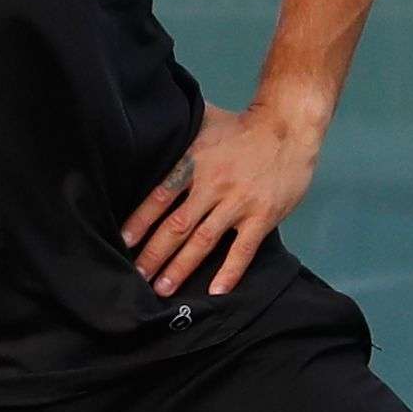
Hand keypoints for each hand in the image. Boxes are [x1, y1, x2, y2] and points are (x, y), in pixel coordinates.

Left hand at [122, 98, 320, 298]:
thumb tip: (148, 130)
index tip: (123, 241)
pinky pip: (243, 249)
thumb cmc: (244, 126)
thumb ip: (178, 133)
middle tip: (137, 276)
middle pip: (177, 225)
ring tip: (164, 289)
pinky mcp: (263, 216)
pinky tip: (216, 291)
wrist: (289, 126)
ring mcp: (238, 203)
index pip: (160, 196)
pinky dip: (230, 271)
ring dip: (181, 267)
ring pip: (203, 241)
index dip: (140, 220)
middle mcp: (213, 185)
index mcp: (195, 162)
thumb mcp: (204, 120)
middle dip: (154, 253)